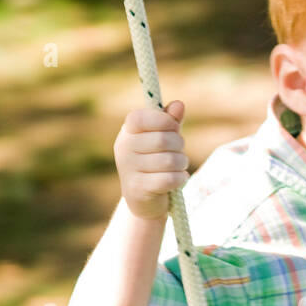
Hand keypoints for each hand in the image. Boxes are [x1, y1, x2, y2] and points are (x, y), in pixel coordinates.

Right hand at [114, 100, 189, 220]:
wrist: (145, 200)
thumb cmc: (156, 163)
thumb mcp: (164, 139)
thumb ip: (171, 122)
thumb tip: (179, 104)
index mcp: (128, 132)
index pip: (141, 117)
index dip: (163, 120)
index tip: (173, 127)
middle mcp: (123, 148)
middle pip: (162, 140)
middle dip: (179, 145)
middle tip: (179, 152)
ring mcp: (128, 169)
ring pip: (168, 161)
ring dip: (181, 163)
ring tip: (179, 166)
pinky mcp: (138, 189)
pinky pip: (168, 179)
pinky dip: (180, 178)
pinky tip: (178, 179)